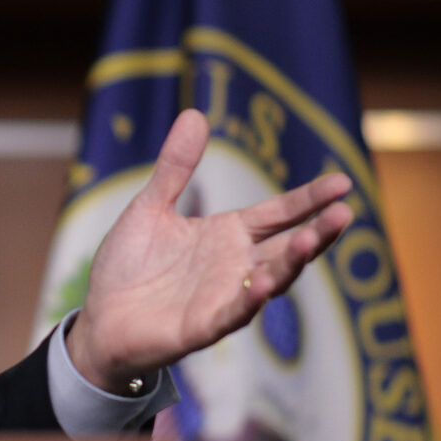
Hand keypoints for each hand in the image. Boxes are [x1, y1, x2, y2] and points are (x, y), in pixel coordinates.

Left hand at [68, 109, 354, 390]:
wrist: (96, 318)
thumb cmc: (128, 266)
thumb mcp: (151, 207)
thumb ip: (176, 167)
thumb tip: (194, 113)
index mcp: (227, 235)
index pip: (279, 213)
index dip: (309, 199)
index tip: (342, 182)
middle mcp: (235, 266)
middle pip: (287, 247)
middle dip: (317, 232)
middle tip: (344, 212)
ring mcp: (223, 297)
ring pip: (270, 280)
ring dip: (291, 263)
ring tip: (310, 239)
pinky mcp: (202, 326)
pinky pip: (233, 314)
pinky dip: (250, 300)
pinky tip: (264, 283)